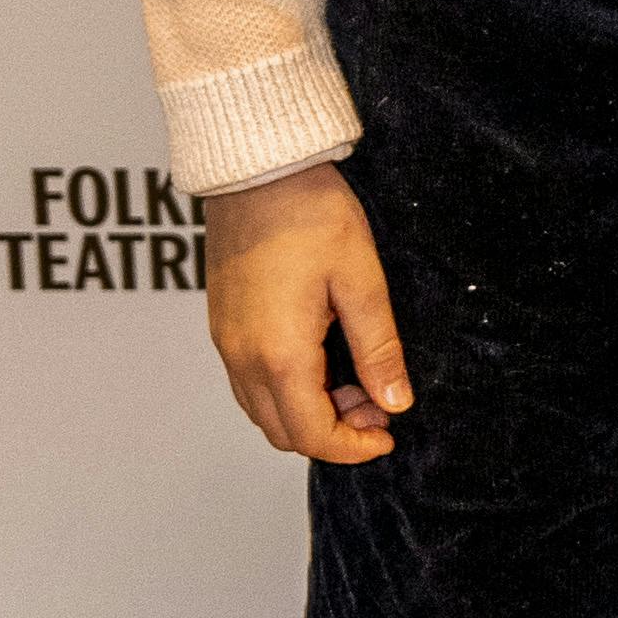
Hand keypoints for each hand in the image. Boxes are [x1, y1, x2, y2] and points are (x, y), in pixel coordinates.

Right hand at [204, 167, 412, 460]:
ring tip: (354, 379)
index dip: (354, 447)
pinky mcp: (222, 326)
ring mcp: (226, 343)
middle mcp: (243, 357)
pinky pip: (248, 383)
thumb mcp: (361, 280)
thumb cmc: (310, 214)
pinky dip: (285, 392)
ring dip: (307, 413)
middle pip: (282, 433)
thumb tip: (395, 402)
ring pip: (262, 412)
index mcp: (279, 353)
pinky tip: (320, 359)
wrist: (257, 170)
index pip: (312, 434)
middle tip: (377, 402)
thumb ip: (378, 349)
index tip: (388, 433)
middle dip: (334, 432)